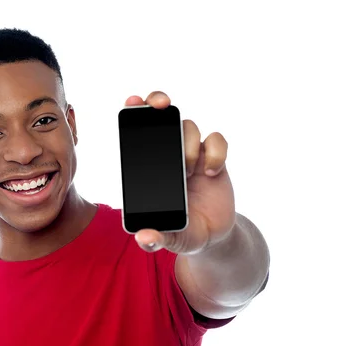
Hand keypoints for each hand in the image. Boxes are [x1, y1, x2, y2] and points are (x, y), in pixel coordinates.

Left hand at [127, 92, 235, 253]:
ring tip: (188, 171)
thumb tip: (144, 238)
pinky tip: (210, 173)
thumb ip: (156, 239)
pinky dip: (215, 152)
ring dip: (188, 144)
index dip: (134, 112)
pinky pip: (216, 140)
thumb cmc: (183, 233)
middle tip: (160, 105)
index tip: (132, 102)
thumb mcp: (169, 239)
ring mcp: (192, 156)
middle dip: (158, 102)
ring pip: (188, 127)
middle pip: (162, 116)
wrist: (214, 238)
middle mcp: (168, 156)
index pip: (137, 132)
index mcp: (148, 168)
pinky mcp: (214, 160)